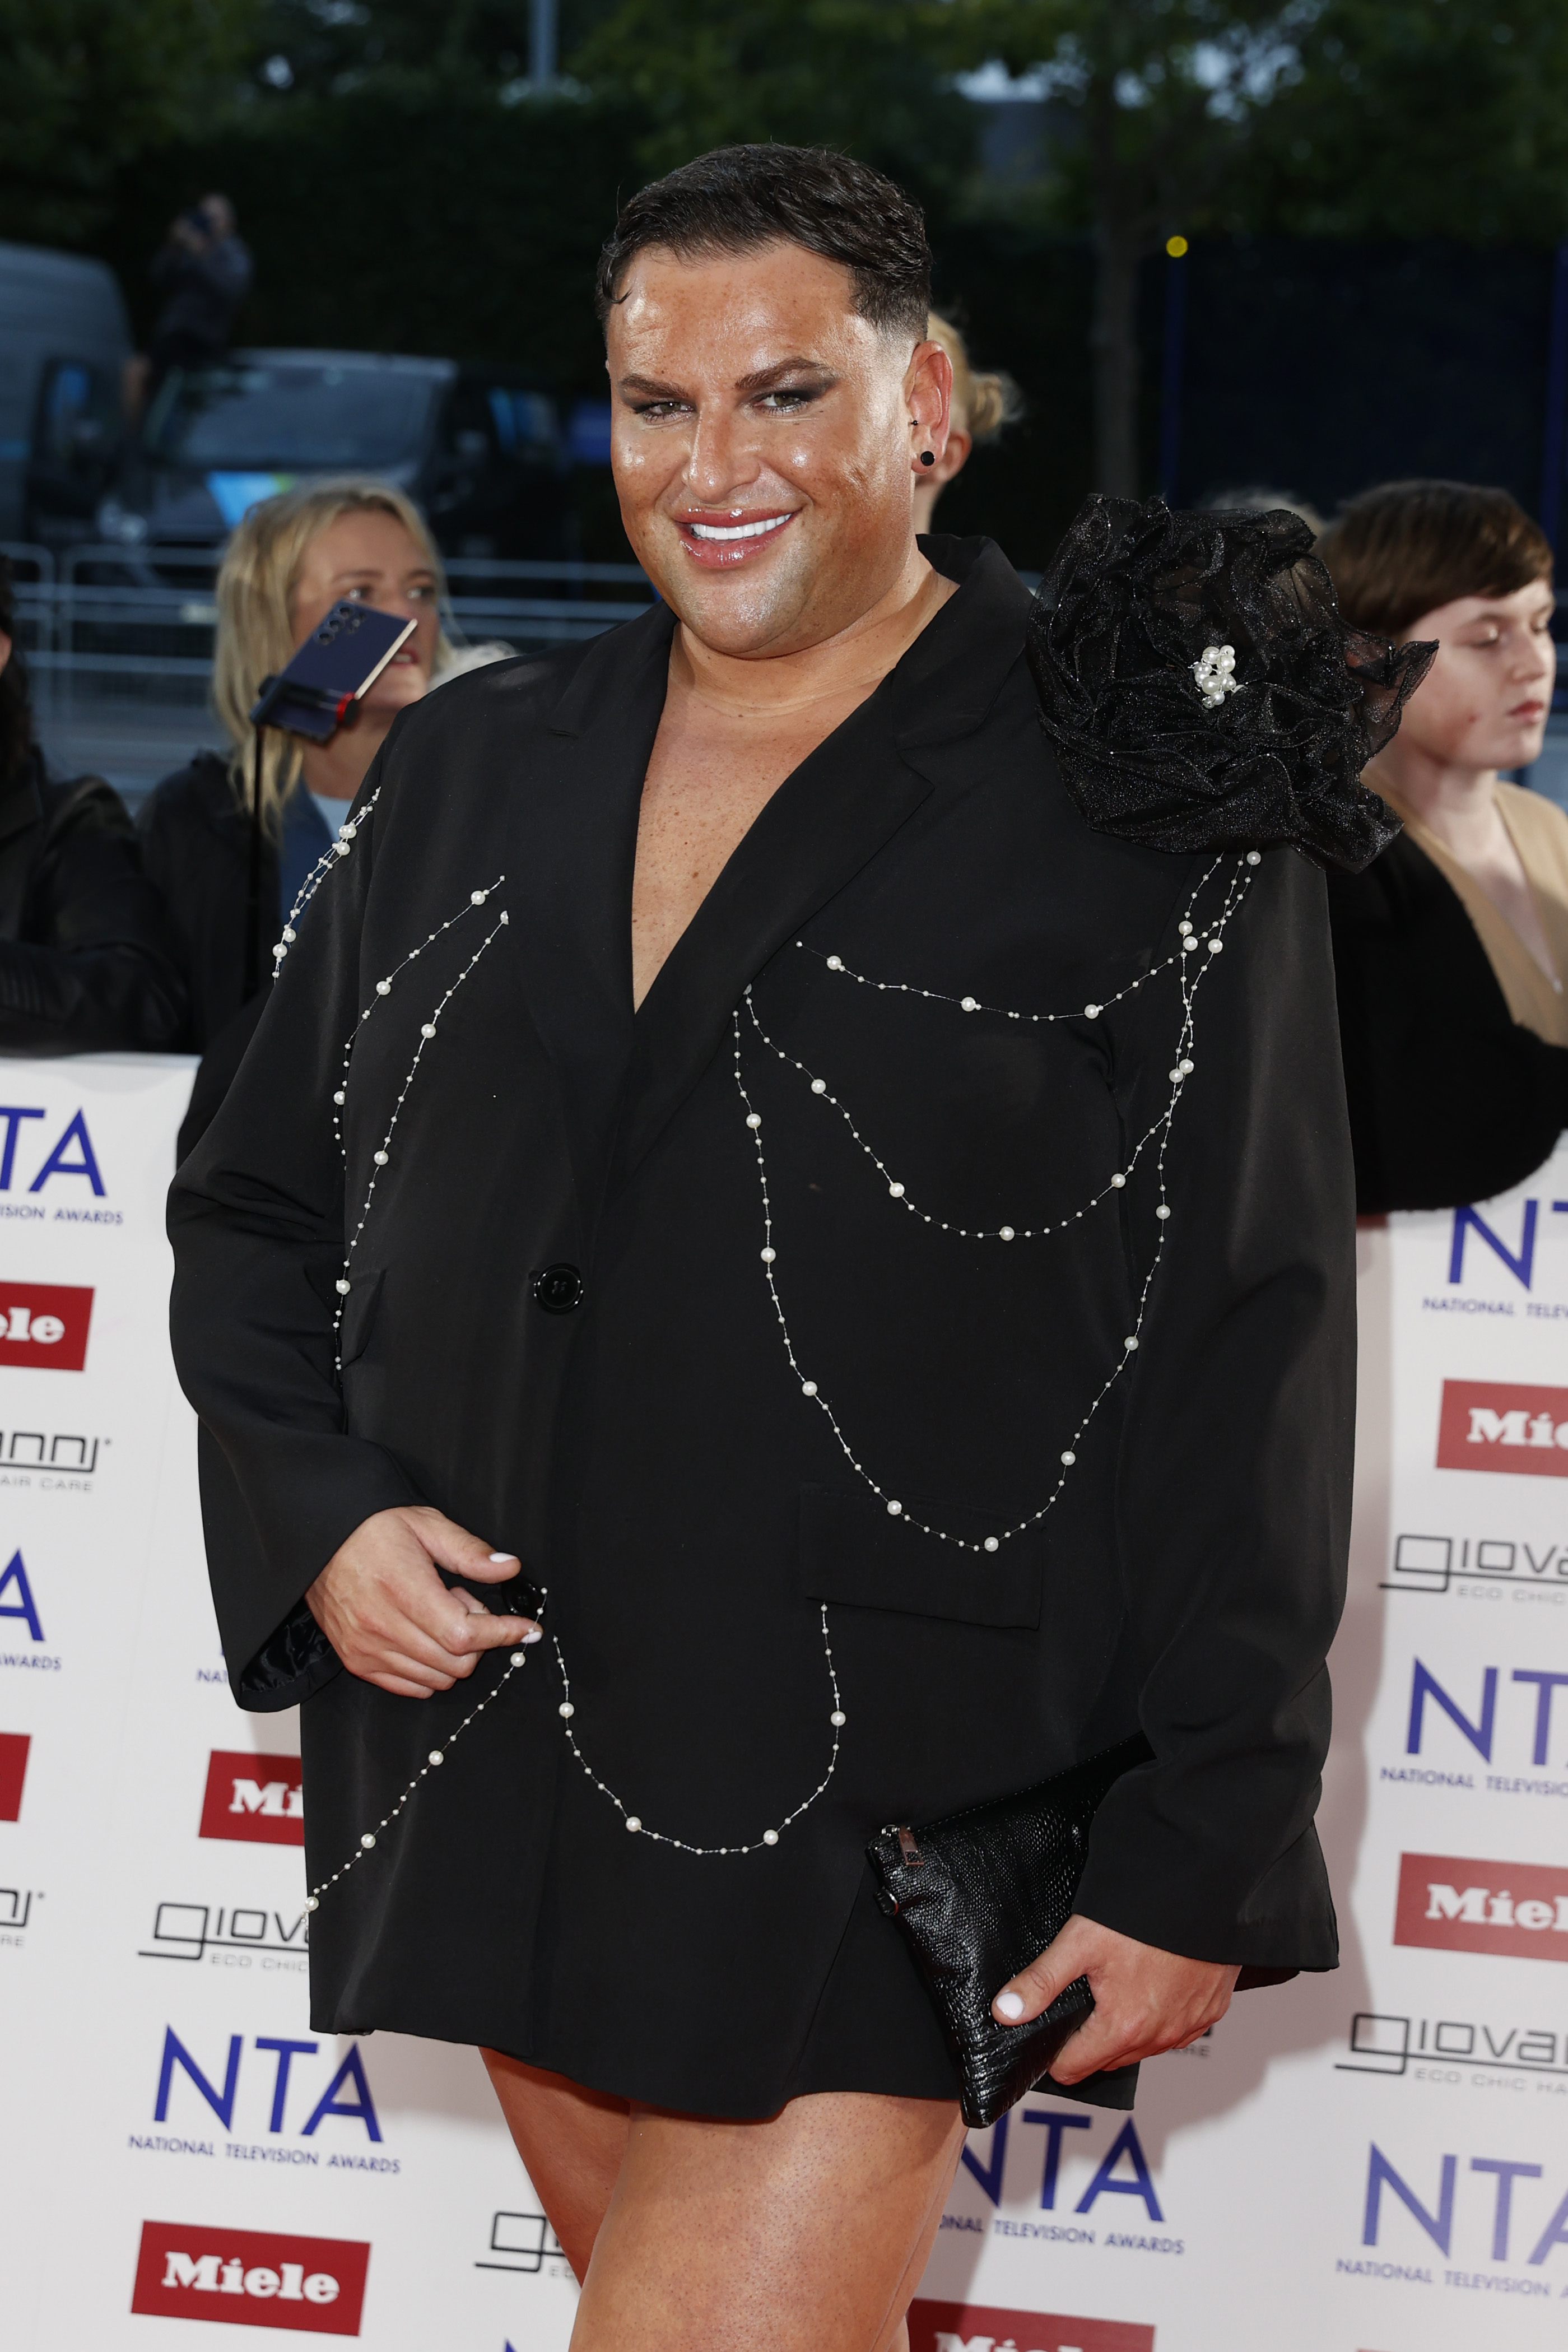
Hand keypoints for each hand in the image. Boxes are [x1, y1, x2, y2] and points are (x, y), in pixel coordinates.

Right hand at [305, 1505, 540, 1698]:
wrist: (317, 1540)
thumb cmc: (372, 1528)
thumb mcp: (426, 1525)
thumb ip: (470, 1551)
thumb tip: (509, 1568)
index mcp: (403, 1590)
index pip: (465, 1634)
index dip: (503, 1633)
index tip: (526, 1629)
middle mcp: (383, 1626)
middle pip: (456, 1662)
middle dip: (480, 1639)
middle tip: (466, 1603)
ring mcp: (367, 1649)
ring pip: (437, 1679)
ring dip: (455, 1655)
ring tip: (439, 1615)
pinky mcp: (356, 1661)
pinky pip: (410, 1687)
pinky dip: (431, 1671)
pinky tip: (425, 1636)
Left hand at [990, 1912, 1239, 2082]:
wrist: (1204, 1892)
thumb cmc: (1143, 1915)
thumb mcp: (1081, 1942)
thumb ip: (1041, 1981)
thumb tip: (1005, 2012)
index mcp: (1123, 2027)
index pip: (1072, 2069)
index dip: (1053, 2052)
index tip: (1049, 2028)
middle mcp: (1159, 2037)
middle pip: (1106, 2060)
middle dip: (1088, 2038)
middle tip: (1082, 1996)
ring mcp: (1187, 2027)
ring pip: (1141, 2047)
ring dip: (1125, 2028)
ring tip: (1116, 1984)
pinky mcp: (1208, 2012)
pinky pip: (1174, 2030)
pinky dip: (1159, 2016)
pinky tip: (1152, 1982)